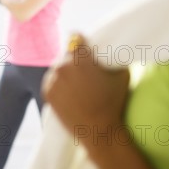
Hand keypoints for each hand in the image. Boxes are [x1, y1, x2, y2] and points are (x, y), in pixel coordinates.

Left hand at [42, 34, 129, 148]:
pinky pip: (52, 81)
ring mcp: (52, 79)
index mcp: (79, 58)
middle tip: (84, 72)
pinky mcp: (47, 92)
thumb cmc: (113, 102)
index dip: (80, 42)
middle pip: (66, 55)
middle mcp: (61, 65)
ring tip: (77, 85)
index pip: (74, 37)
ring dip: (65, 72)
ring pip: (57, 68)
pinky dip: (59, 84)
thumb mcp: (122, 74)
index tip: (84, 47)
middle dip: (74, 60)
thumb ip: (113, 58)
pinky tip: (70, 93)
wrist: (98, 130)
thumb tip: (111, 49)